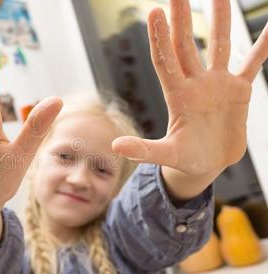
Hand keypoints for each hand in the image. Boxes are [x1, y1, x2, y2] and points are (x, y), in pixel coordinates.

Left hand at [112, 0, 267, 176]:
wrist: (207, 164)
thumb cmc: (185, 160)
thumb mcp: (166, 155)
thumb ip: (144, 149)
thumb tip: (115, 146)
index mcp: (177, 95)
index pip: (165, 60)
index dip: (160, 38)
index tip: (154, 12)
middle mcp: (195, 83)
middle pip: (186, 44)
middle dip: (182, 17)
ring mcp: (217, 84)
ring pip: (218, 45)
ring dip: (219, 19)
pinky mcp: (238, 90)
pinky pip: (252, 62)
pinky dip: (262, 46)